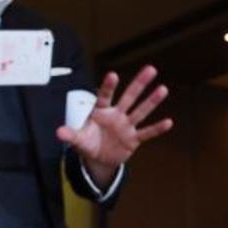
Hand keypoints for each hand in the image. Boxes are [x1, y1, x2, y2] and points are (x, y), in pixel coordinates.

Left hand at [56, 65, 172, 187]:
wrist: (99, 158)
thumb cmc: (88, 143)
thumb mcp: (78, 140)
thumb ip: (70, 135)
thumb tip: (59, 132)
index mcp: (101, 112)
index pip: (105, 97)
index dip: (109, 86)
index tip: (113, 75)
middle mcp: (116, 115)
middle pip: (129, 97)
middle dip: (139, 84)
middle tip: (151, 69)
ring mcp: (126, 126)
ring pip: (141, 111)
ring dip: (152, 101)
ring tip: (163, 89)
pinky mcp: (134, 139)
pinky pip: (147, 133)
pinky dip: (156, 129)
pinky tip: (169, 122)